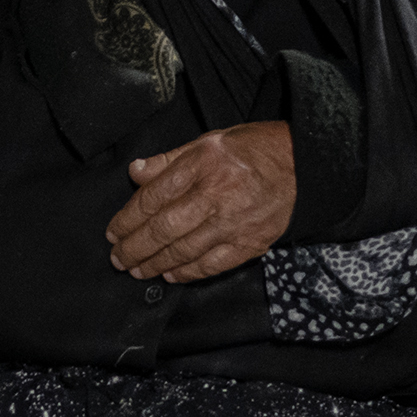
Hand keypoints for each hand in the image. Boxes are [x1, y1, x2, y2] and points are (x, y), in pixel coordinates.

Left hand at [108, 121, 297, 280]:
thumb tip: (135, 172)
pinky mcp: (250, 243)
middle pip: (164, 228)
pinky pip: (211, 265)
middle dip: (135, 247)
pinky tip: (170, 275)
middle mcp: (217, 194)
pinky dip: (187, 273)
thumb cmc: (253, 150)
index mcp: (202, 164)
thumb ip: (169, 160)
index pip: (153, 197)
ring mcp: (234, 222)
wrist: (303, 165)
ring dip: (154, 264)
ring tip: (137, 270)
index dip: (128, 218)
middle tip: (118, 258)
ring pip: (184, 250)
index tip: (114, 231)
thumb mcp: (208, 142)